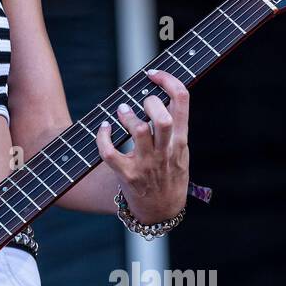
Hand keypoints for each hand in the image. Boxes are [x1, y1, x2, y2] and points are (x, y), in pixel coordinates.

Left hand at [95, 69, 189, 223]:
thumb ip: (175, 125)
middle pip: (162, 118)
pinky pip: (110, 153)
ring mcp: (146, 164)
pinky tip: (104, 128)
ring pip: (138, 131)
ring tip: (122, 110)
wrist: (162, 211)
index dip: (168, 81)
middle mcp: (165, 151)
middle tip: (141, 101)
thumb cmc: (170, 174)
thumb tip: (162, 93)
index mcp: (181, 140)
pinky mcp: (127, 176)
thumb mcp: (181, 151)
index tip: (153, 74)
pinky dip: (103, 137)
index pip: (182, 101)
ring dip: (127, 116)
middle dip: (150, 102)